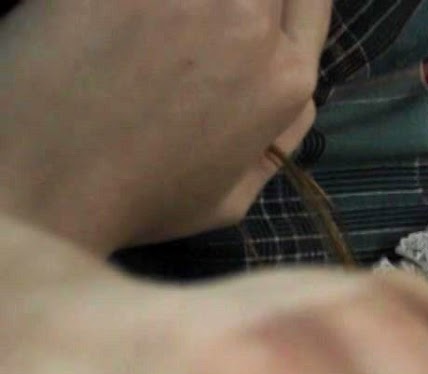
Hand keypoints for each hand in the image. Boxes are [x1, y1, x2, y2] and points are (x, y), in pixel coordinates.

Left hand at [0, 0, 327, 252]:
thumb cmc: (137, 202)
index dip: (281, 1)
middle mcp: (249, 22)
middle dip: (236, 2)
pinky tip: (112, 19)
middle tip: (191, 24)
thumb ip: (277, 135)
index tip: (245, 13)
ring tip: (152, 25)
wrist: (43, 180)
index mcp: (287, 80)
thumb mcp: (234, 197)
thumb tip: (286, 86)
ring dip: (185, 3)